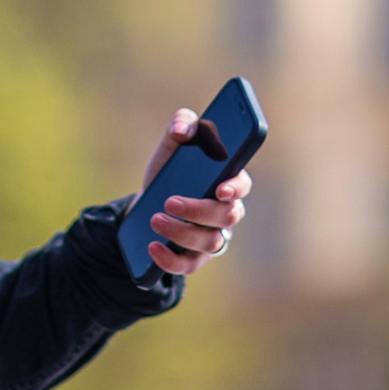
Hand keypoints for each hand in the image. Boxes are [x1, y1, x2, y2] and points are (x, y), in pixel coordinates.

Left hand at [138, 108, 251, 276]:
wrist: (146, 201)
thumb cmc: (169, 170)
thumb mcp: (171, 145)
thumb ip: (182, 124)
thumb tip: (183, 129)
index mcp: (226, 182)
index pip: (242, 186)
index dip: (236, 188)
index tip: (221, 188)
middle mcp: (225, 212)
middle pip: (227, 216)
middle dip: (198, 210)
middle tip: (169, 202)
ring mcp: (211, 237)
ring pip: (210, 242)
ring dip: (181, 232)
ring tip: (155, 220)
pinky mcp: (193, 257)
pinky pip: (188, 265)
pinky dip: (170, 259)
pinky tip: (153, 247)